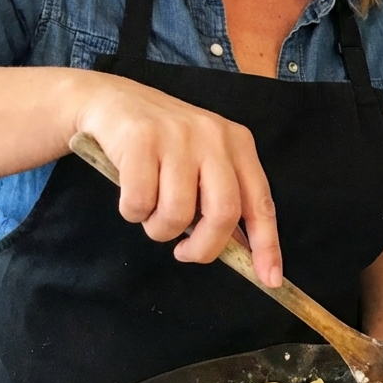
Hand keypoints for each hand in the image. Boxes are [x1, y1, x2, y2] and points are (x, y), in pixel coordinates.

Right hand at [69, 71, 281, 285]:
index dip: (267, 245)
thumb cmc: (162, 144)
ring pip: (177, 214)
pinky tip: (129, 193)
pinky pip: (140, 203)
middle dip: (204, 247)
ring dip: (159, 229)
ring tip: (150, 212)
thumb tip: (242, 251)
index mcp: (238, 143)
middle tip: (184, 253)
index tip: (270, 280)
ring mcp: (177, 136)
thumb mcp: (202, 161)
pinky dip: (132, 212)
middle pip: (223, 212)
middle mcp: (213, 136)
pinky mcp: (141, 139)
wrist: (112, 102)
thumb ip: (221, 198)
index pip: (260, 202)